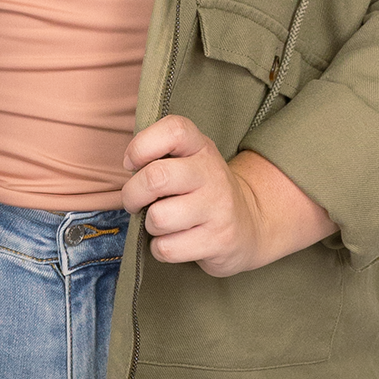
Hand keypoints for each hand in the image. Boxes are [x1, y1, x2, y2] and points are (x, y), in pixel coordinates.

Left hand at [121, 115, 336, 275]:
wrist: (249, 225)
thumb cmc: (201, 192)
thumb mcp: (189, 162)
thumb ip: (159, 156)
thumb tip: (129, 167)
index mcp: (201, 147)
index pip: (173, 130)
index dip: (141, 146)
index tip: (132, 164)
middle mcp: (212, 174)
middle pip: (156, 177)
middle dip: (132, 195)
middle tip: (135, 202)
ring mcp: (218, 208)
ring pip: (159, 218)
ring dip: (150, 226)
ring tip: (163, 223)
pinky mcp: (218, 241)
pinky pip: (167, 248)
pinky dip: (161, 249)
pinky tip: (175, 241)